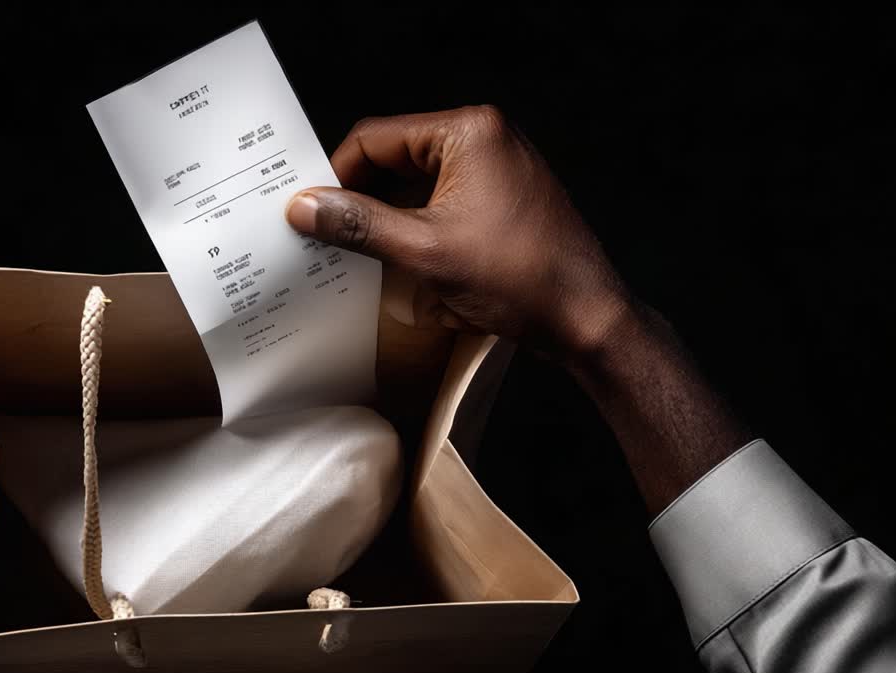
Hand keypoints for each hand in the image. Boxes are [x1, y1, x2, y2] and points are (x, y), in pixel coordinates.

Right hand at [286, 106, 629, 363]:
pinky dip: (423, 239)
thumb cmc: (524, 278)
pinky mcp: (502, 203)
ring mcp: (497, 172)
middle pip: (395, 163)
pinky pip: (444, 209)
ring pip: (418, 191)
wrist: (587, 318)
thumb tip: (307, 207)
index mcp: (468, 132)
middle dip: (368, 206)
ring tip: (377, 265)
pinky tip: (416, 277)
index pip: (376, 139)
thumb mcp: (424, 252)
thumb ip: (359, 225)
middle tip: (334, 240)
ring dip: (395, 228)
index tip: (311, 210)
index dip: (337, 175)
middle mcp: (485, 140)